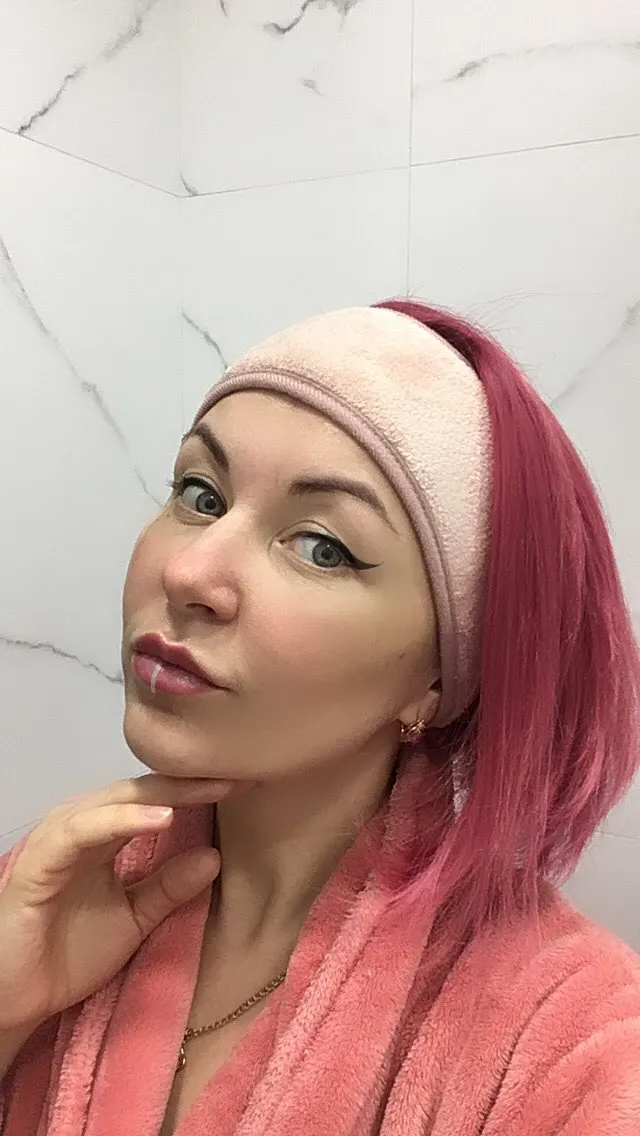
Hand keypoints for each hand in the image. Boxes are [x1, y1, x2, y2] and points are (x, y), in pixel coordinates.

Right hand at [0, 773, 237, 1031]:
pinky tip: (161, 818)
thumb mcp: (134, 920)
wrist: (16, 998)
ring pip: (114, 801)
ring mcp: (59, 839)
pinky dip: (121, 820)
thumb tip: (217, 856)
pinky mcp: (40, 861)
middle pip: (140, 791)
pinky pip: (82, 831)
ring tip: (207, 789)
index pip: (155, 800)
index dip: (198, 790)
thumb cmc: (67, 954)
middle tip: (236, 775)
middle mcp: (82, 826)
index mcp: (104, 834)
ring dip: (163, 793)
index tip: (244, 784)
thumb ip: (169, 888)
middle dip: (189, 782)